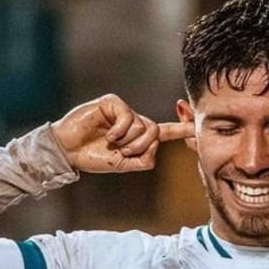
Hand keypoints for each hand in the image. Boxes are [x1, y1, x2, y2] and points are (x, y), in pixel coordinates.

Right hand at [52, 94, 192, 172]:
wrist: (69, 151)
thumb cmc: (94, 157)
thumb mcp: (124, 165)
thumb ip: (144, 160)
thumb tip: (155, 147)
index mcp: (138, 137)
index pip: (165, 132)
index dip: (182, 130)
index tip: (199, 128)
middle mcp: (134, 121)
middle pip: (155, 132)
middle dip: (141, 147)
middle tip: (122, 152)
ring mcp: (124, 111)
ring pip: (144, 126)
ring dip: (129, 141)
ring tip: (112, 144)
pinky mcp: (113, 103)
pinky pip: (129, 117)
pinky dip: (120, 131)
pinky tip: (108, 135)